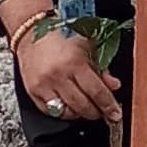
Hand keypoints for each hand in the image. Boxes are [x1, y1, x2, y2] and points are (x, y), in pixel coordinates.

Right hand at [2, 5, 119, 126]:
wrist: (32, 33)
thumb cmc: (61, 37)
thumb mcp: (87, 47)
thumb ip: (102, 68)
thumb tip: (114, 86)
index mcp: (74, 61)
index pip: (96, 91)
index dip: (108, 106)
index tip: (115, 114)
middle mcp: (58, 75)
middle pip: (83, 105)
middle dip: (96, 112)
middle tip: (102, 111)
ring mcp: (44, 85)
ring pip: (67, 112)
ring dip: (80, 113)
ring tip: (86, 107)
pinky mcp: (33, 91)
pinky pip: (51, 111)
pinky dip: (63, 112)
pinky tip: (69, 105)